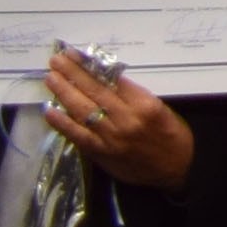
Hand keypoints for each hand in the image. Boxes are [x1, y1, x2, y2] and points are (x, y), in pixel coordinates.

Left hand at [41, 46, 194, 188]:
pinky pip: (77, 135)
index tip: (75, 55)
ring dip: (64, 92)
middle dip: (73, 73)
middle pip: (94, 91)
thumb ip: (134, 96)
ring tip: (51, 78)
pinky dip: (62, 122)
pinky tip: (50, 110)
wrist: (176, 170)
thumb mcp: (162, 109)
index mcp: (145, 104)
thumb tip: (104, 79)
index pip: (111, 80)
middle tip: (56, 60)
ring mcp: (111, 137)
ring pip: (82, 110)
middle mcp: (127, 119)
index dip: (89, 66)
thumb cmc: (172, 136)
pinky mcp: (101, 152)